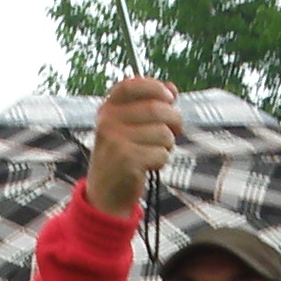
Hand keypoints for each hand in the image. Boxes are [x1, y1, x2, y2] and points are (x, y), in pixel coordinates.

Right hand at [85, 76, 182, 217]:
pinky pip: (161, 153)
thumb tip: (172, 89)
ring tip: (154, 152)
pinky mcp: (127, 161)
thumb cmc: (123, 157)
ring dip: (167, 144)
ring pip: (163, 132)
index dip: (154, 86)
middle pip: (157, 108)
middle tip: (175, 131)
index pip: (131, 84)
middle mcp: (108, 122)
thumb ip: (149, 105)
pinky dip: (162, 161)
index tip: (169, 96)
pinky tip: (149, 166)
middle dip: (174, 120)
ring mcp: (116, 141)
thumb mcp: (130, 128)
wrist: (105, 195)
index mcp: (107, 109)